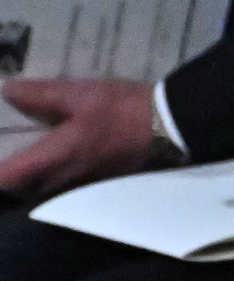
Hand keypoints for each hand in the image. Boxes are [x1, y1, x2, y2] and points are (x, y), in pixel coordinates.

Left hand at [0, 78, 152, 194]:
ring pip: (46, 189)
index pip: (6, 178)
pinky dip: (57, 176)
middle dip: (13, 177)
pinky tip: (64, 158)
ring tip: (32, 158)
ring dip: (35, 179)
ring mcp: (84, 185)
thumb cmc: (121, 111)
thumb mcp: (78, 94)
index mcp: (52, 159)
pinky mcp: (102, 182)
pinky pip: (68, 186)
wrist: (170, 126)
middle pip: (24, 189)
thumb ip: (40, 94)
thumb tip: (8, 91)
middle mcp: (63, 180)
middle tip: (10, 156)